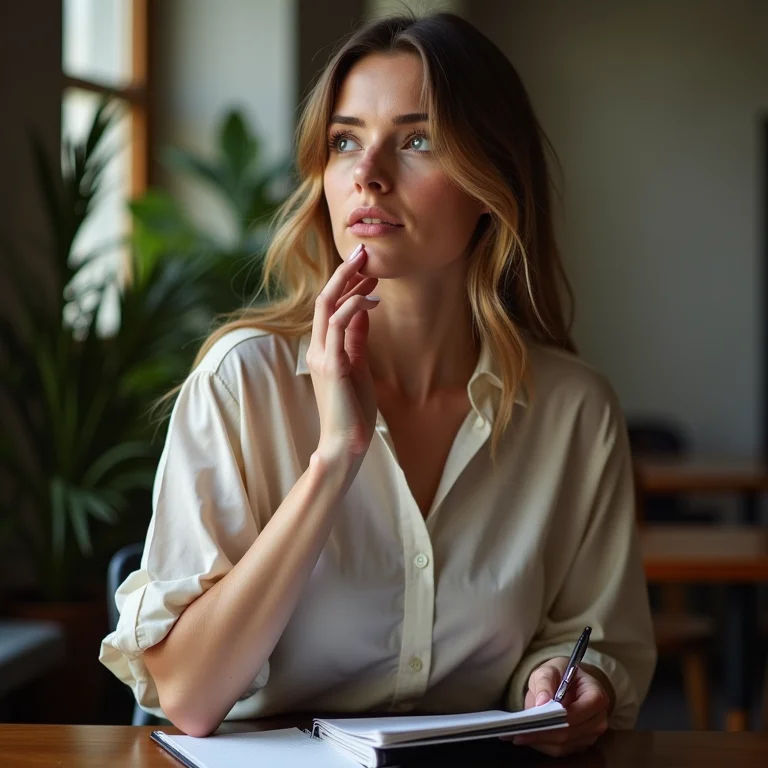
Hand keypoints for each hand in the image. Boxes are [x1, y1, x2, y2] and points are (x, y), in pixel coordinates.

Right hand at [307, 243, 380, 465]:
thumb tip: (363, 310)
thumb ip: (356, 338)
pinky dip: (352, 307)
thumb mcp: (357, 365)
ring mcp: (321, 356)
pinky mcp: (331, 366)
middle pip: (324, 298)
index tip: (367, 268)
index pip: (330, 306)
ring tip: (367, 264)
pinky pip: (337, 326)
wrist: (344, 444)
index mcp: (323, 349)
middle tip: (363, 250)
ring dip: (347, 282)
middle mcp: (318, 348)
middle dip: (344, 272)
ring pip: (326, 306)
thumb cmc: (352, 410)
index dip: (347, 284)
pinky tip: (370, 298)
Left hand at [505, 657, 610, 757]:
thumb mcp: (549, 670)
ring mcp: (591, 734)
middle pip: (570, 733)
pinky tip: (527, 737)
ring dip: (541, 742)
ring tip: (519, 735)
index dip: (555, 719)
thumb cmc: (560, 674)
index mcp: (596, 696)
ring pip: (564, 745)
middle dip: (543, 733)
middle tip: (519, 732)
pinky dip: (543, 745)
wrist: (567, 682)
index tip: (533, 720)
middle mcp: (598, 719)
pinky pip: (561, 750)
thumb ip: (545, 683)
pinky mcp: (580, 744)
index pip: (577, 714)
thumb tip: (542, 703)